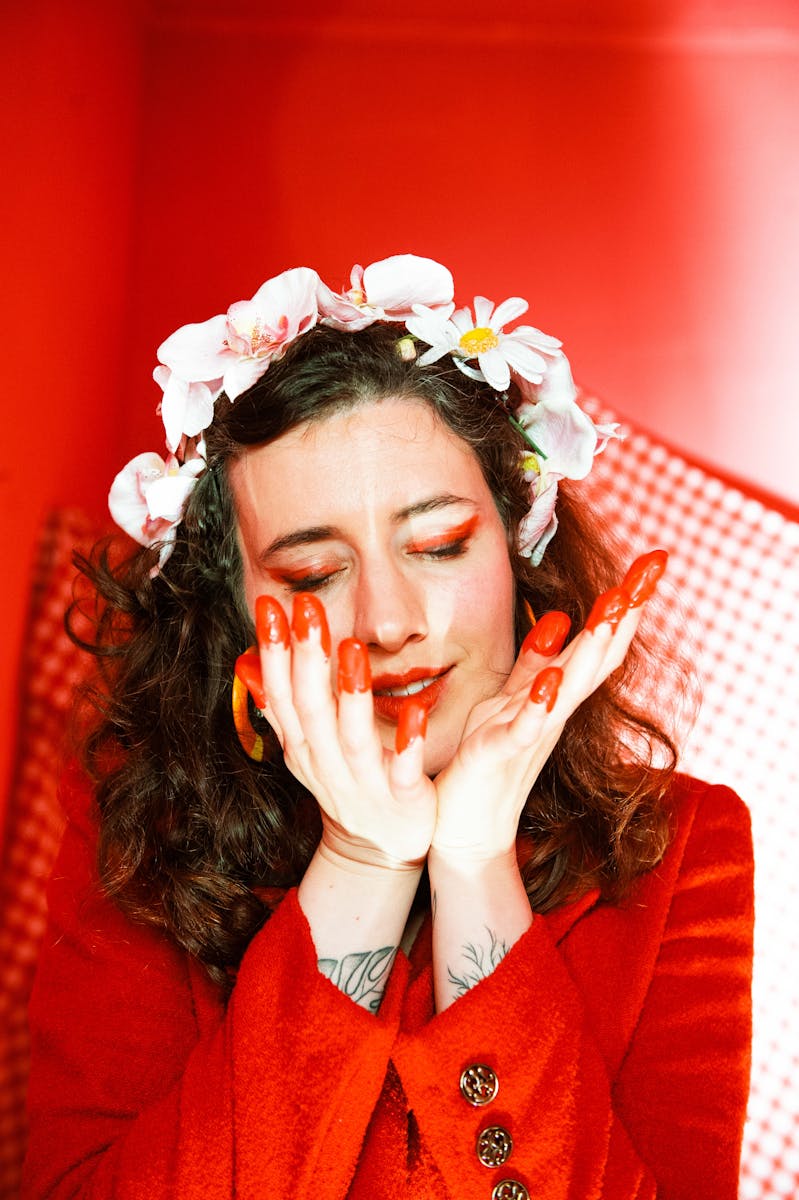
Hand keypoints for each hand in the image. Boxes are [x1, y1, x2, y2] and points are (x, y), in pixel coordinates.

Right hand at [238, 592, 436, 871]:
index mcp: (303, 746)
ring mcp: (363, 783)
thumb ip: (280, 706)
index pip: (282, 694)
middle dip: (305, 657)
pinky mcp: (402, 798)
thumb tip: (245, 662)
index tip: (270, 605)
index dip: (274, 651)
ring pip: (352, 737)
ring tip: (351, 648)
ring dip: (350, 694)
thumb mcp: (305, 746)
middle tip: (306, 608)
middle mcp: (326, 763)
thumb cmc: (346, 784)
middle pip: (311, 708)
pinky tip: (415, 710)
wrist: (379, 851)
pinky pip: (403, 770)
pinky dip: (407, 742)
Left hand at [430, 550, 667, 862]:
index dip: (625, 603)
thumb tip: (558, 618)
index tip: (650, 561)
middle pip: (598, 657)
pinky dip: (539, 703)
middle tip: (651, 570)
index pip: (599, 644)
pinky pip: (525, 727)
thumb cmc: (486, 762)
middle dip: (624, 613)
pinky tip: (551, 679)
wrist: (466, 829)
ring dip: (593, 648)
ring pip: (572, 686)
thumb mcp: (509, 701)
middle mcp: (553, 711)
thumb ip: (534, 664)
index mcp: (556, 695)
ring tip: (615, 609)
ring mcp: (532, 732)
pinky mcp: (501, 754)